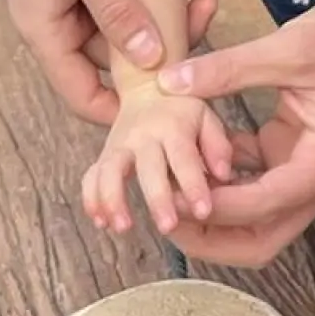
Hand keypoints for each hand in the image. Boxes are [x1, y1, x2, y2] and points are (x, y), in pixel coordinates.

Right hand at [0, 0, 213, 124]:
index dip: (124, 107)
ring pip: (137, 12)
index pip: (83, 94)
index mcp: (45, 27)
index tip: (173, 99)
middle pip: (122, 52)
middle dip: (169, 30)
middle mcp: (63, 16)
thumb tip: (149, 60)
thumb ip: (115, 10)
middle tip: (208, 3)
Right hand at [85, 91, 236, 234]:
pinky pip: (91, 176)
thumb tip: (223, 174)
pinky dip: (91, 198)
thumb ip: (218, 145)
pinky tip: (100, 222)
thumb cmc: (183, 111)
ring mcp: (119, 145)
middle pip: (148, 168)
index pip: (185, 158)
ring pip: (110, 171)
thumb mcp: (207, 118)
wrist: (146, 87)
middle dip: (157, 198)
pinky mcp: (104, 154)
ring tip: (122, 228)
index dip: (194, 185)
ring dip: (114, 200)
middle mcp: (144, 136)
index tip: (204, 211)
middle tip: (168, 227)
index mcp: (174, 127)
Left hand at [157, 0, 314, 266]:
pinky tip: (189, 160)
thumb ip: (229, 67)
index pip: (261, 207)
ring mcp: (305, 171)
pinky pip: (253, 184)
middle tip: (164, 217)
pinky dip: (222, 181)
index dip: (211, 207)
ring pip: (256, 220)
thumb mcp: (289, 47)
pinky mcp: (292, 154)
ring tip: (167, 193)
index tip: (169, 196)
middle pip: (260, 239)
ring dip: (214, 215)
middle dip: (212, 238)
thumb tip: (170, 82)